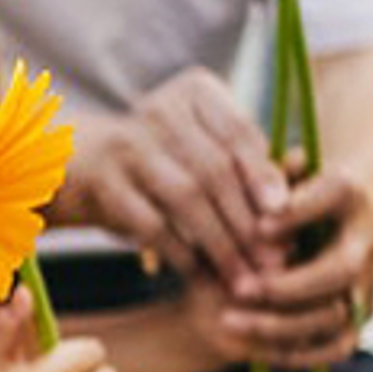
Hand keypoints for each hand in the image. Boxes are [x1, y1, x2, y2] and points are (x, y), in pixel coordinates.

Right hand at [66, 69, 289, 286]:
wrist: (79, 162)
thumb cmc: (163, 158)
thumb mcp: (203, 146)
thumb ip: (247, 163)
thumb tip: (294, 198)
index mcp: (195, 91)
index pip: (239, 132)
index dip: (263, 175)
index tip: (283, 214)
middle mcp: (159, 108)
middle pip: (215, 169)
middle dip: (247, 223)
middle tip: (272, 264)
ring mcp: (125, 143)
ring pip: (186, 197)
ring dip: (220, 245)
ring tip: (242, 280)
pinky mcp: (101, 180)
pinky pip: (150, 223)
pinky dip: (180, 253)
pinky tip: (201, 275)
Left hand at [213, 165, 372, 371]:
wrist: (342, 209)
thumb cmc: (292, 186)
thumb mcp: (278, 174)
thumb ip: (264, 181)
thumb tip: (260, 222)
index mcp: (346, 193)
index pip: (331, 194)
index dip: (298, 213)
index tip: (260, 226)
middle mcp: (364, 239)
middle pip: (341, 270)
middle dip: (288, 286)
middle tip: (239, 289)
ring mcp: (365, 280)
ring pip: (334, 313)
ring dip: (282, 324)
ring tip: (228, 320)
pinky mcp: (358, 314)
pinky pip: (337, 346)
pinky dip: (300, 353)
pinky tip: (255, 350)